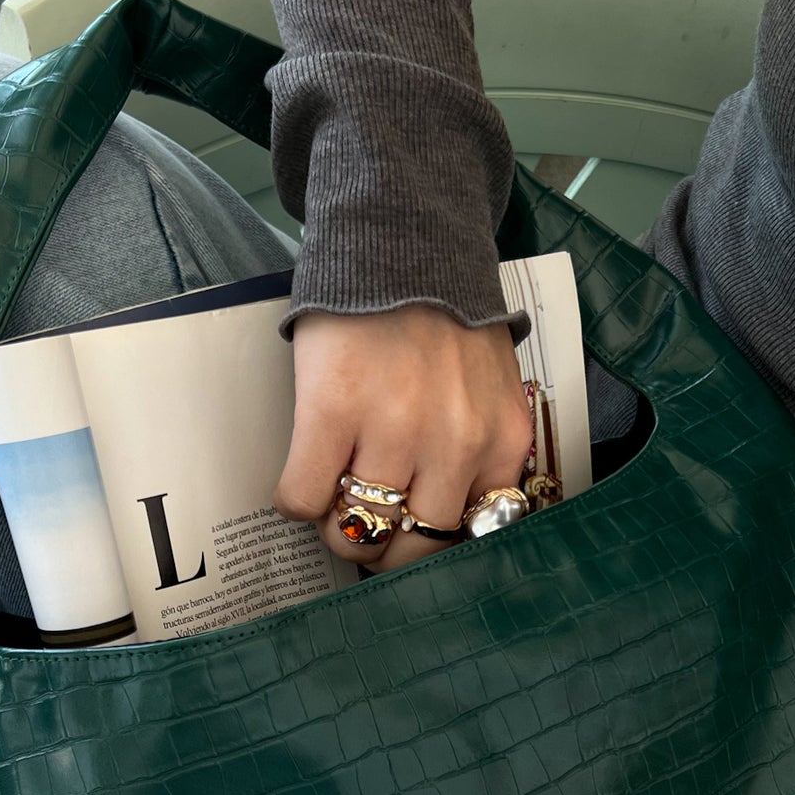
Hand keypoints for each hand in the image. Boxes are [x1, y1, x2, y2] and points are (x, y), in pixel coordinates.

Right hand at [276, 307, 532, 571]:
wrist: (400, 242)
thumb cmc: (442, 322)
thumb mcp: (488, 394)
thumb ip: (480, 454)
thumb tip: (442, 523)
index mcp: (500, 444)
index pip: (467, 541)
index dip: (428, 544)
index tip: (408, 534)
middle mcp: (454, 445)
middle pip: (411, 551)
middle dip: (382, 548)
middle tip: (366, 523)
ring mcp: (393, 431)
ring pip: (355, 533)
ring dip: (336, 527)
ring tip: (332, 497)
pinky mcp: (332, 412)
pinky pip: (303, 497)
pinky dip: (295, 500)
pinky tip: (303, 476)